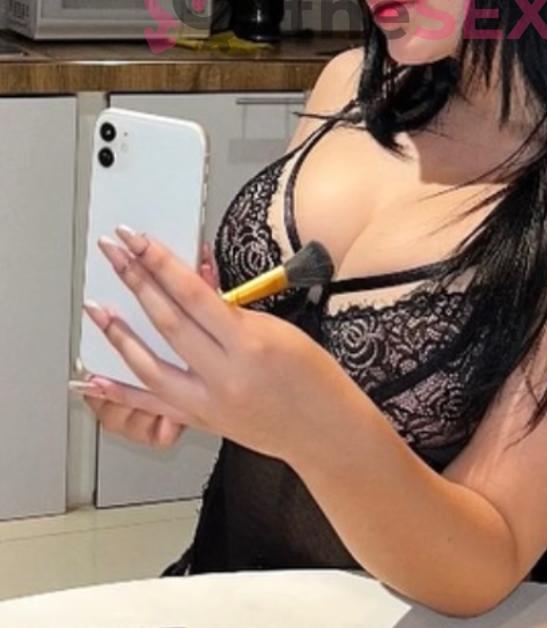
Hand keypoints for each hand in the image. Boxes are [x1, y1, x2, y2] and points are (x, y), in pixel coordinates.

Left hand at [80, 227, 329, 461]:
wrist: (326, 431)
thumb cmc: (313, 376)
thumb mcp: (278, 329)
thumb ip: (232, 307)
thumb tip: (195, 277)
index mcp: (250, 342)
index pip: (193, 294)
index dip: (161, 263)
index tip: (137, 239)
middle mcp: (224, 374)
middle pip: (168, 321)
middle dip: (136, 282)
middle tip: (113, 253)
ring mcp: (208, 402)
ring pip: (151, 365)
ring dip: (119, 334)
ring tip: (96, 308)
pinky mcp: (201, 421)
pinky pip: (153, 405)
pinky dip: (120, 392)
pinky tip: (95, 379)